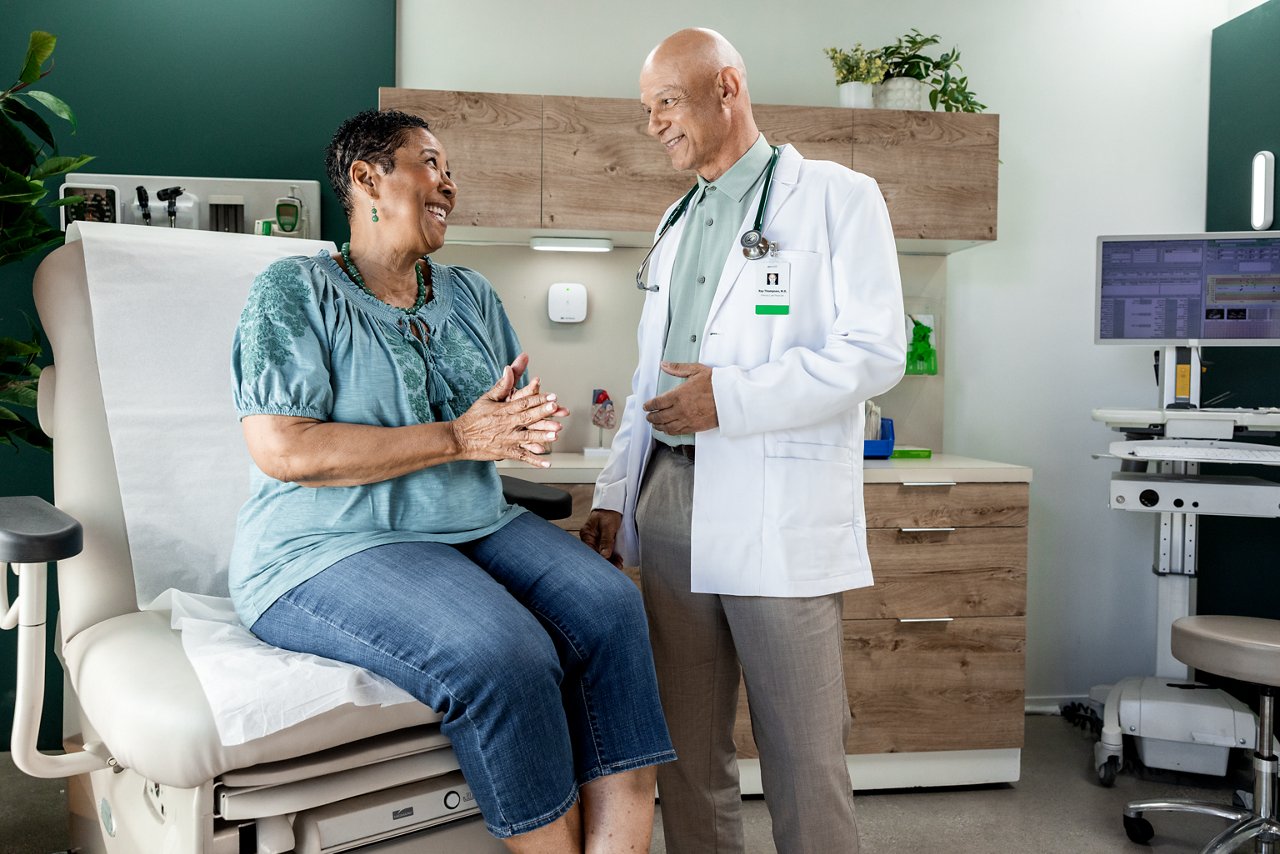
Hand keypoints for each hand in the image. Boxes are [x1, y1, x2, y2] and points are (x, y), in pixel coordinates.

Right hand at [452, 355, 569, 466]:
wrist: (460, 438)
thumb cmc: (474, 417)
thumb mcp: (487, 398)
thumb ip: (501, 385)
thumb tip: (508, 368)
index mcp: (504, 409)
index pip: (524, 402)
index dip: (539, 399)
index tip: (552, 396)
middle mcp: (507, 424)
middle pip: (528, 417)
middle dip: (543, 413)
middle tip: (556, 409)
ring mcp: (507, 439)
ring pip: (527, 437)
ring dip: (541, 436)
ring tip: (555, 435)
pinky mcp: (506, 452)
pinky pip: (522, 456)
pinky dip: (534, 461)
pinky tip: (546, 463)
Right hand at [580, 509, 623, 568]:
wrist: (613, 504)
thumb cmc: (608, 512)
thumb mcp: (608, 526)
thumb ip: (606, 541)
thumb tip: (604, 555)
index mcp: (587, 534)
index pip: (591, 552)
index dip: (600, 560)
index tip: (609, 566)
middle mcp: (589, 538)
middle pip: (596, 554)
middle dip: (606, 562)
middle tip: (617, 567)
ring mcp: (596, 540)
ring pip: (601, 554)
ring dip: (610, 560)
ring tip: (619, 564)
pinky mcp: (602, 540)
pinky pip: (605, 550)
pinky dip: (611, 555)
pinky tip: (617, 559)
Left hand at [642, 361, 717, 434]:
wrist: (730, 399)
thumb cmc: (716, 384)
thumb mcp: (696, 370)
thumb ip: (678, 368)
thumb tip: (664, 365)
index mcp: (678, 395)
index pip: (657, 403)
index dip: (649, 405)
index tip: (646, 406)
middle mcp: (680, 409)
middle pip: (660, 417)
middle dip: (651, 417)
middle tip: (648, 416)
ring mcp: (687, 420)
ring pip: (667, 426)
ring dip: (658, 426)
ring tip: (655, 425)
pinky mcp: (694, 427)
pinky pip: (677, 432)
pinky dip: (669, 432)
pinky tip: (667, 430)